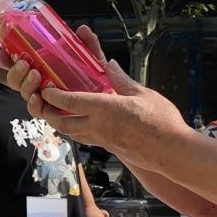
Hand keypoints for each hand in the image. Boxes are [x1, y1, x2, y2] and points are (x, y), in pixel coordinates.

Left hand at [7, 28, 187, 167]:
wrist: (171, 152)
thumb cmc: (161, 121)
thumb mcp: (142, 93)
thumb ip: (122, 80)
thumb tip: (110, 64)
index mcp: (104, 109)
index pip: (69, 102)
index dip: (53, 96)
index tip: (45, 89)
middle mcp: (98, 126)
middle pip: (62, 122)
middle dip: (49, 113)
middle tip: (44, 102)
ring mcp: (102, 140)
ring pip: (72, 133)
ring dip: (61, 123)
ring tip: (57, 112)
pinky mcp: (109, 147)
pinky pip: (85, 138)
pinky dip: (76, 130)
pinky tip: (80, 123)